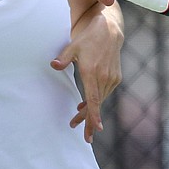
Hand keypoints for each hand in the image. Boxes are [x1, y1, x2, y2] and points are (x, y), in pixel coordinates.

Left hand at [50, 5, 123, 142]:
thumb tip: (53, 65)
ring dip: (91, 111)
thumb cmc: (88, 39)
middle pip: (96, 104)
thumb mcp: (73, 46)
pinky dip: (97, 101)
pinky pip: (105, 94)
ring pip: (101, 100)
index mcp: (91, 72)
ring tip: (79, 118)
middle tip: (85, 137)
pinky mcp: (115, 77)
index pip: (94, 99)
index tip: (95, 129)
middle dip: (90, 121)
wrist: (109, 31)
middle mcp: (103, 77)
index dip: (94, 115)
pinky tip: (87, 104)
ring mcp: (111, 78)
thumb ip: (63, 58)